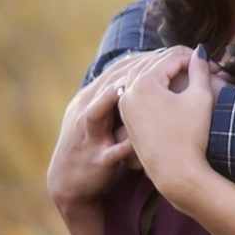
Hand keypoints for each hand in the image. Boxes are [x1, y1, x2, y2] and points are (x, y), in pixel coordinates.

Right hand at [47, 49, 170, 214]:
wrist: (69, 183)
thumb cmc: (91, 145)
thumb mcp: (99, 117)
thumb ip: (116, 96)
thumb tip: (142, 74)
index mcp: (90, 99)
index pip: (115, 72)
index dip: (140, 60)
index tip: (166, 51)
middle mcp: (86, 112)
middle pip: (108, 84)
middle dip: (135, 69)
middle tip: (165, 58)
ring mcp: (90, 136)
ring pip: (99, 110)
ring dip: (117, 95)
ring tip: (141, 83)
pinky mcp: (98, 160)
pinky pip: (112, 150)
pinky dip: (124, 142)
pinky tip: (140, 135)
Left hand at [114, 46, 222, 205]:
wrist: (176, 172)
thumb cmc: (191, 135)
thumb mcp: (200, 97)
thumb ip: (200, 69)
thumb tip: (200, 52)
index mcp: (143, 83)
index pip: (171, 58)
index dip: (196, 59)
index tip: (216, 67)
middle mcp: (128, 92)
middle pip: (153, 63)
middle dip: (178, 61)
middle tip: (201, 64)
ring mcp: (125, 106)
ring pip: (142, 76)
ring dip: (163, 71)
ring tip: (187, 72)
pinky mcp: (127, 118)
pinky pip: (137, 91)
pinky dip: (153, 84)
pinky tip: (170, 87)